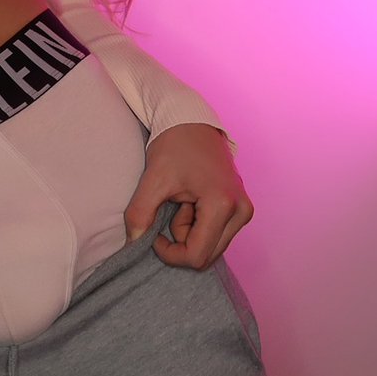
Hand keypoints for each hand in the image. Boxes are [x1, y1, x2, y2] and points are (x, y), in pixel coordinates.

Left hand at [123, 122, 253, 268]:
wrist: (190, 120)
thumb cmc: (174, 144)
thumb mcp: (153, 178)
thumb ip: (140, 213)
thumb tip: (133, 243)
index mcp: (223, 205)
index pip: (197, 255)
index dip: (170, 253)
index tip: (154, 232)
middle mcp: (241, 211)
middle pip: (207, 255)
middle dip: (181, 239)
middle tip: (170, 208)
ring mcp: (243, 210)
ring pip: (211, 246)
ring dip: (190, 232)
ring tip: (181, 200)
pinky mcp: (240, 207)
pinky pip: (216, 233)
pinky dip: (198, 224)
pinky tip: (190, 201)